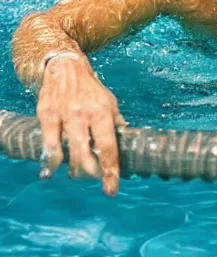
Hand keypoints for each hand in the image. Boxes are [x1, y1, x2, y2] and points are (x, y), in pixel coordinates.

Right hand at [36, 56, 126, 194]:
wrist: (65, 68)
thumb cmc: (90, 89)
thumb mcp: (109, 101)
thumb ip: (116, 121)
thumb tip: (128, 139)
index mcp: (102, 112)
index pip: (107, 146)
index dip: (110, 170)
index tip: (112, 188)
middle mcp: (83, 115)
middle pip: (86, 155)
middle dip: (92, 173)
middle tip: (96, 179)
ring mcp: (64, 116)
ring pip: (68, 152)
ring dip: (74, 169)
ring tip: (77, 174)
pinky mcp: (47, 116)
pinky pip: (48, 145)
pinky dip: (51, 162)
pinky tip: (51, 171)